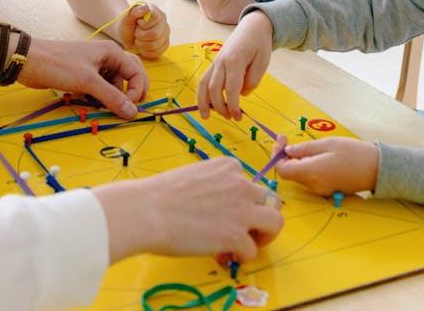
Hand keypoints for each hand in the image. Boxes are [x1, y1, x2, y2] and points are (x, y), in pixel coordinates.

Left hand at [18, 39, 148, 118]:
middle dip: (129, 93)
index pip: (136, 71)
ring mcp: (95, 66)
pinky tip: (88, 101)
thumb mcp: (88, 82)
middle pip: (128, 76)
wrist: (29, 61)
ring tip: (100, 105)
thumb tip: (133, 112)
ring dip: (111, 97)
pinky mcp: (83, 75)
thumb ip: (112, 97)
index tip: (129, 107)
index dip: (136, 90)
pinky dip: (98, 97)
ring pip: (113, 84)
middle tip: (126, 109)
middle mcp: (106, 57)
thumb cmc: (59, 65)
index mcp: (112, 52)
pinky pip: (99, 88)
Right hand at [95, 157, 282, 264]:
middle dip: (259, 218)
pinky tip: (223, 256)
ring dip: (262, 237)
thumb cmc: (161, 194)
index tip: (226, 214)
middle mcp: (241, 184)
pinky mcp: (237, 235)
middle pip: (269, 201)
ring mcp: (242, 209)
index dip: (242, 203)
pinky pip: (252, 250)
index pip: (250, 184)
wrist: (148, 210)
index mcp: (228, 166)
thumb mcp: (194, 177)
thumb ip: (214, 187)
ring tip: (243, 246)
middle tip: (243, 231)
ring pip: (275, 222)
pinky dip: (241, 257)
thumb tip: (218, 208)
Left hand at [117, 3, 169, 59]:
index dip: (144, 24)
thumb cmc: (127, 25)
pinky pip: (157, 53)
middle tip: (136, 34)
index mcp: (154, 10)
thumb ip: (135, 11)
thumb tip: (146, 7)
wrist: (127, 36)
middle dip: (141, 36)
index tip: (138, 24)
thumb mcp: (127, 18)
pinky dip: (146, 52)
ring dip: (142, 45)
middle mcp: (163, 21)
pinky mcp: (165, 44)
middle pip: (155, 34)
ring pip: (155, 45)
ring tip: (139, 40)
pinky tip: (142, 47)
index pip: (155, 17)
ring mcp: (165, 33)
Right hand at [197, 10, 272, 119]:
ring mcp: (216, 62)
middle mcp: (221, 61)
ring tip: (206, 116)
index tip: (238, 117)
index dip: (233, 105)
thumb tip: (241, 95)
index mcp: (235, 60)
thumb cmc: (259, 44)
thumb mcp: (263, 62)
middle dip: (220, 106)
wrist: (252, 28)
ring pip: (204, 84)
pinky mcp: (214, 64)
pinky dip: (202, 93)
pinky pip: (204, 79)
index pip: (231, 88)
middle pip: (214, 88)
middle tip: (231, 118)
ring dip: (204, 102)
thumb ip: (252, 80)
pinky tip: (205, 104)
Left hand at [275, 137, 379, 195]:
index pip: (283, 170)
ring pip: (299, 174)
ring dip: (296, 160)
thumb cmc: (353, 153)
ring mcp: (321, 189)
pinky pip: (310, 177)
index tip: (280, 140)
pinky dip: (306, 165)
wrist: (377, 169)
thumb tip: (287, 150)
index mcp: (311, 173)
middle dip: (285, 155)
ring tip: (304, 145)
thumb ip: (304, 149)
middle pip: (290, 172)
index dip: (277, 156)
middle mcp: (314, 185)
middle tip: (286, 138)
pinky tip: (314, 154)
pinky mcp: (327, 189)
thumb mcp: (326, 144)